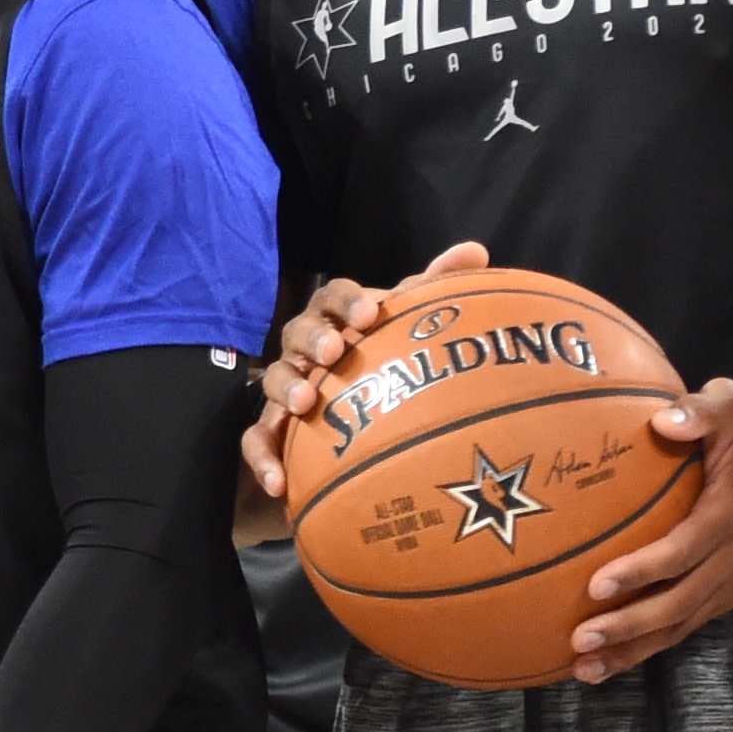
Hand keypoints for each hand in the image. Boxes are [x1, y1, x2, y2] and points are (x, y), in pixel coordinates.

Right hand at [245, 242, 491, 501]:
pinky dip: (263, 460)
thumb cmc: (385, 363)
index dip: (346, 303)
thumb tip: (476, 249)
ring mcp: (286, 390)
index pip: (332, 296)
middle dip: (312, 339)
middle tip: (333, 352)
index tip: (369, 316)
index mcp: (337, 320)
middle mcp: (306, 351)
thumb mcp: (412, 326)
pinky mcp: (274, 433)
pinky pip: (256, 442)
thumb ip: (436, 289)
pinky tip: (278, 483)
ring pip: (272, 381)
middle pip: (296, 332)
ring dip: (285, 390)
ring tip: (305, 405)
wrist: (358, 423)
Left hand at [567, 382, 732, 680]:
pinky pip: (684, 624)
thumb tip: (663, 420)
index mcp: (731, 512)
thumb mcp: (731, 404)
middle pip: (681, 601)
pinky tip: (605, 661)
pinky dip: (647, 646)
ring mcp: (731, 577)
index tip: (597, 584)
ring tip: (584, 670)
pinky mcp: (723, 590)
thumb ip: (699, 410)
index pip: (686, 548)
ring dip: (634, 649)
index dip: (645, 570)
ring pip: (682, 623)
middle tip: (581, 640)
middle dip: (631, 625)